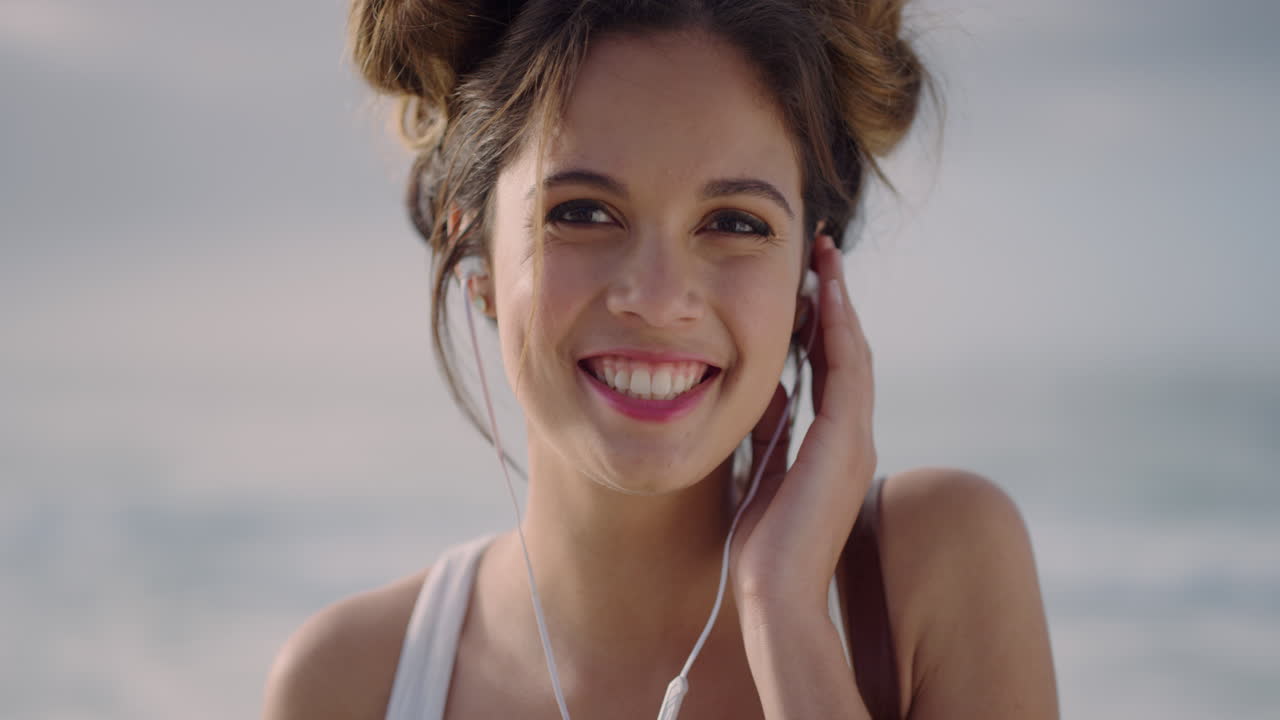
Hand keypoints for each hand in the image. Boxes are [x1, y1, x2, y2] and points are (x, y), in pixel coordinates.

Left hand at [729, 233, 877, 613]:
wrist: (772, 593)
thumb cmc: (762, 547)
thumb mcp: (759, 470)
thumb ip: (768, 430)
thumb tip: (765, 390)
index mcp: (831, 447)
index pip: (829, 370)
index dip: (819, 324)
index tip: (805, 282)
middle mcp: (851, 437)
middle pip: (846, 352)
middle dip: (834, 300)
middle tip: (821, 252)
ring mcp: (855, 438)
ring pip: (852, 352)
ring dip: (839, 302)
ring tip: (825, 257)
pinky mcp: (848, 442)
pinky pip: (847, 368)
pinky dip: (839, 327)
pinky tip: (826, 292)